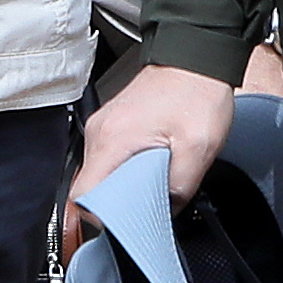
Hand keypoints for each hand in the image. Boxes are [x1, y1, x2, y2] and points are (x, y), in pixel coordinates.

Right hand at [61, 63, 234, 248]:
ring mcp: (104, 127)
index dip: (98, 217)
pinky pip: (110, 159)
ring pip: (101, 174)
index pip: (82, 194)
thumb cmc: (196, 93)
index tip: (121, 226)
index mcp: (113, 139)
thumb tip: (169, 209)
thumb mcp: (200, 147)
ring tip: (152, 189)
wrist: (196, 57)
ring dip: (122, 188)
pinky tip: (150, 171)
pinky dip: (125, 172)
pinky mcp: (114, 125)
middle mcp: (100, 133)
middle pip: (90, 187)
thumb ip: (182, 186)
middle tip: (146, 210)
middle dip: (116, 205)